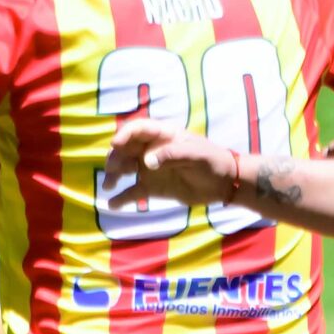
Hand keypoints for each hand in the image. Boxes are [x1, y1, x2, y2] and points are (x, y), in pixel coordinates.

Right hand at [104, 119, 235, 208]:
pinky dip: (122, 198)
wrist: (224, 184)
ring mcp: (150, 169)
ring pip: (125, 168)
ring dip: (113, 174)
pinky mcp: (153, 187)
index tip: (115, 144)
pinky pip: (133, 192)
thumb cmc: (212, 161)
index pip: (138, 129)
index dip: (124, 134)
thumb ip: (172, 155)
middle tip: (112, 171)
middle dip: (115, 157)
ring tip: (109, 186)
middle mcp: (152, 149)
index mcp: (163, 135)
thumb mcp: (196, 154)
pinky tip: (112, 204)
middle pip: (125, 149)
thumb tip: (146, 163)